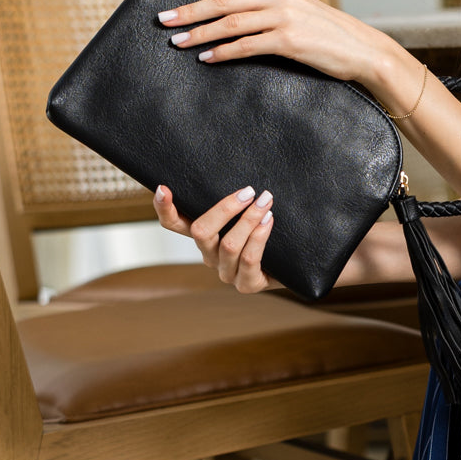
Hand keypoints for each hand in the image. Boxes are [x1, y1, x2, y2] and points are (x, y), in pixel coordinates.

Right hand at [153, 184, 277, 292]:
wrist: (296, 262)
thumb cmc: (270, 231)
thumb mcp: (248, 212)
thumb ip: (237, 200)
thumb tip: (238, 175)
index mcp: (205, 237)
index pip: (174, 224)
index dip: (164, 209)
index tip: (164, 188)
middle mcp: (210, 255)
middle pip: (201, 231)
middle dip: (225, 208)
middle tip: (249, 191)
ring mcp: (227, 272)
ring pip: (228, 244)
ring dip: (249, 219)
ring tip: (265, 201)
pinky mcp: (247, 284)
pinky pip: (248, 259)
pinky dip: (259, 236)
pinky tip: (269, 220)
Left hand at [156, 0, 390, 85]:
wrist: (363, 50)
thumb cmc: (329, 34)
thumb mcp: (299, 11)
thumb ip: (269, 8)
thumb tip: (234, 15)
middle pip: (223, 0)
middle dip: (189, 8)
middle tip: (163, 19)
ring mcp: (284, 18)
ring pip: (230, 23)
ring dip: (200, 33)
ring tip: (177, 42)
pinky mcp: (289, 42)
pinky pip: (247, 47)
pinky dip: (224, 53)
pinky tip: (207, 58)